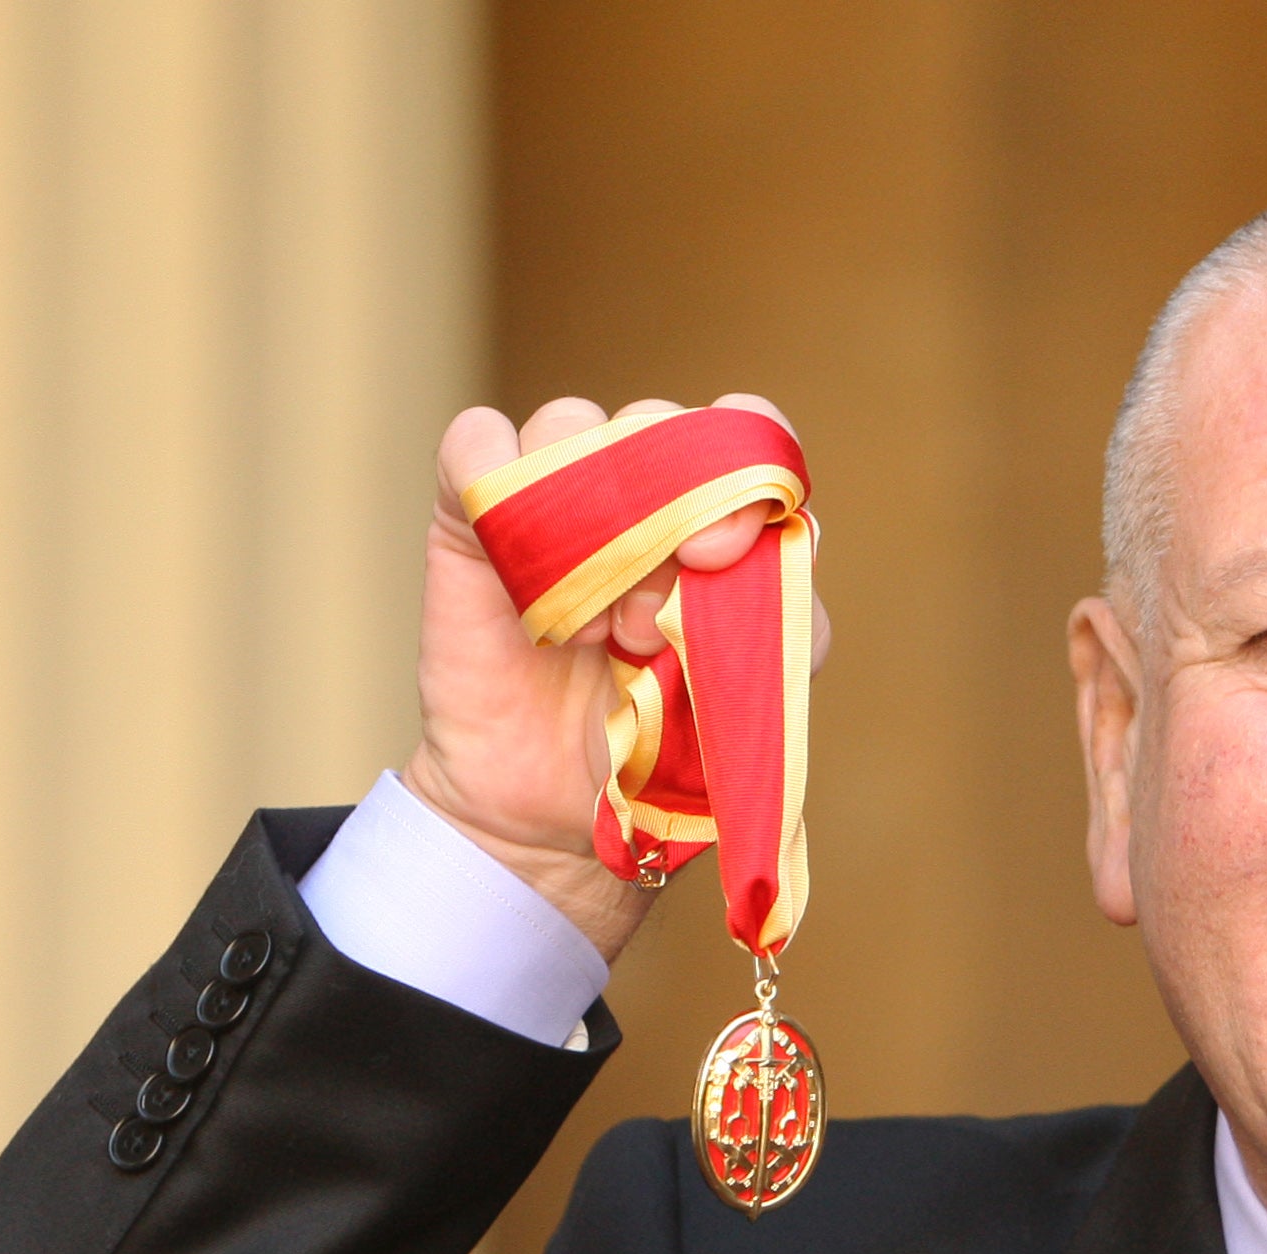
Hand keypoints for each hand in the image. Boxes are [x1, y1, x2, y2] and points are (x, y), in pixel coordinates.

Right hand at [405, 394, 833, 960]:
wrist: (554, 819)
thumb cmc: (658, 749)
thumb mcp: (752, 698)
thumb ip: (791, 621)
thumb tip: (781, 540)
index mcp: (718, 521)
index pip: (747, 430)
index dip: (744, 461)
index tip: (726, 546)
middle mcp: (642, 492)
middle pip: (658, 422)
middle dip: (662, 518)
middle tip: (653, 624)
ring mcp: (556, 494)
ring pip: (572, 422)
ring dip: (583, 523)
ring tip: (591, 628)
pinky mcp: (475, 510)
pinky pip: (477, 439)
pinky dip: (493, 480)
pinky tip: (514, 571)